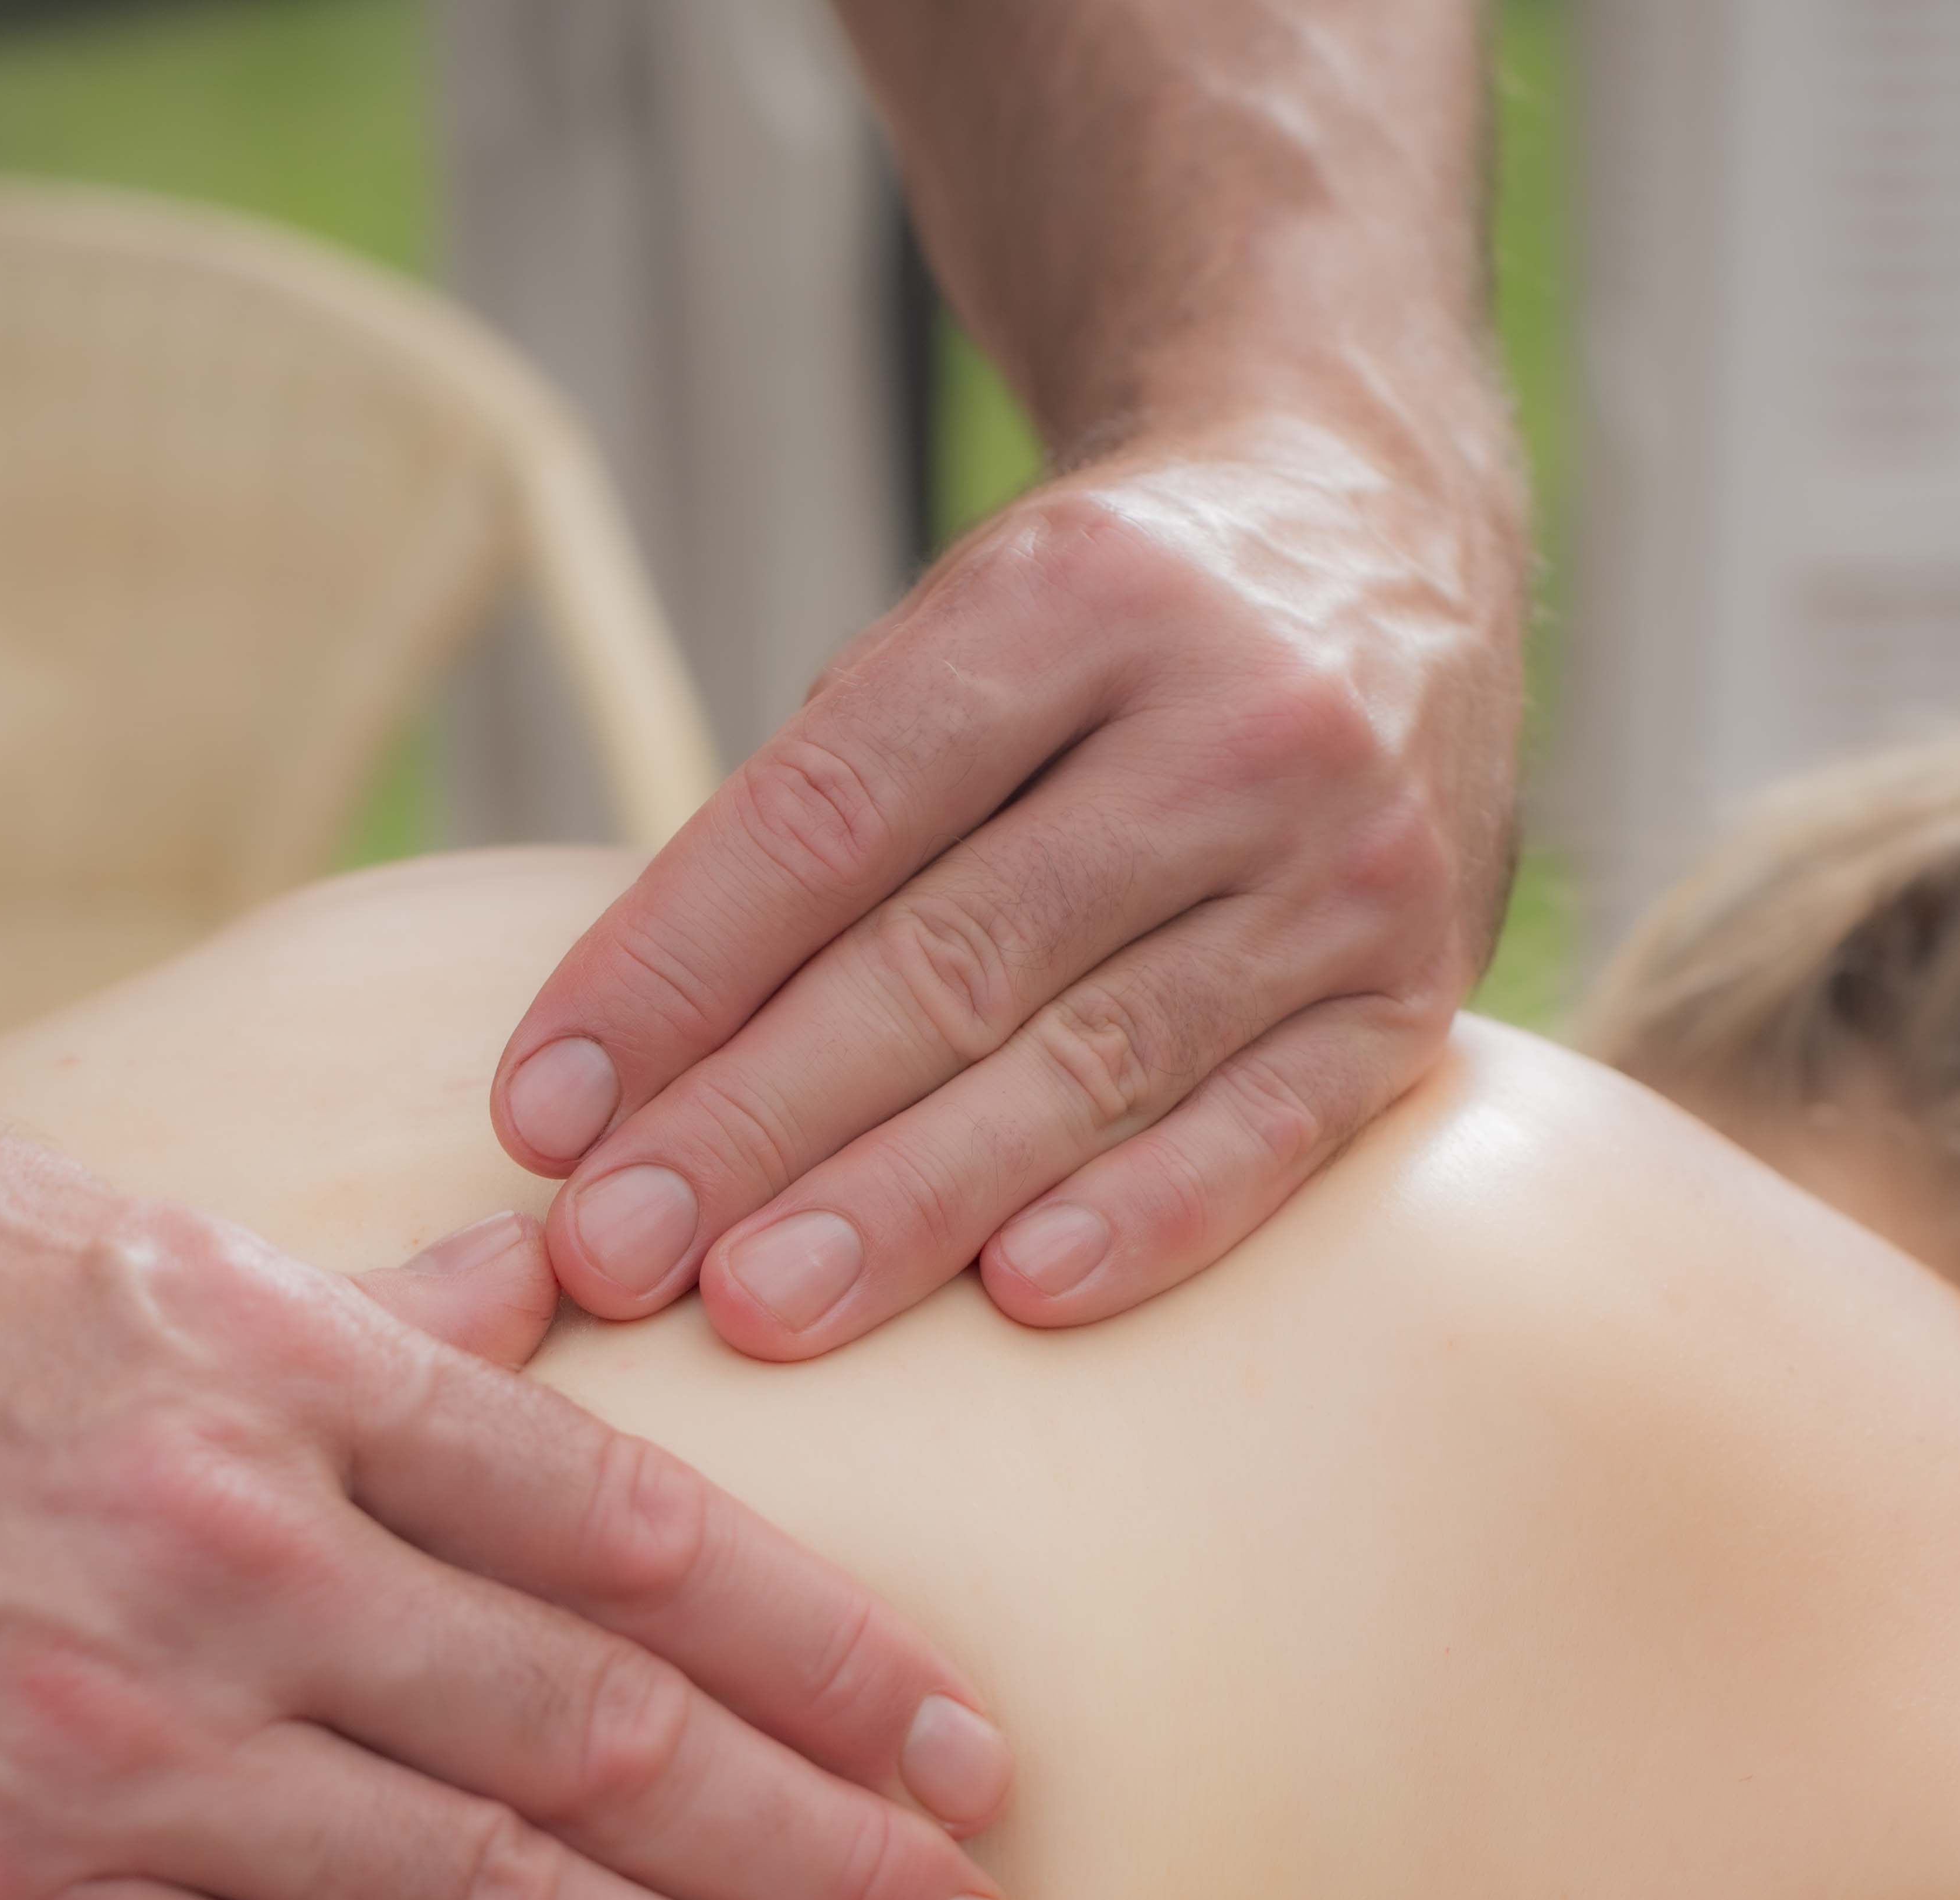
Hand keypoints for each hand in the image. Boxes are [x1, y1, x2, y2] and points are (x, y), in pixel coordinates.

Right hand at [0, 1095, 1040, 1899]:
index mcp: (270, 1373)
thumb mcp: (86, 1223)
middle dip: (833, 1864)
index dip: (827, 1662)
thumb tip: (550, 1294)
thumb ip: (341, 1303)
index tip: (966, 1755)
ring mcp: (104, 1741)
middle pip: (607, 1740)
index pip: (633, 1535)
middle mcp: (229, 1558)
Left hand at [489, 414, 1522, 1356]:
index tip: (543, 1113)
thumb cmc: (1106, 634)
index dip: (673, 973)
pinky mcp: (1416, 982)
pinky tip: (1022, 1297)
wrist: (1388, 529)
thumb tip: (620, 1070)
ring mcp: (1344, 858)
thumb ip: (824, 813)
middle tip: (615, 1255)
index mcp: (1079, 597)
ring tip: (757, 1311)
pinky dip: (1149, 1217)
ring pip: (1090, 1061)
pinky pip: (1274, 1128)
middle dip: (757, 1124)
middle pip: (950, 957)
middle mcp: (1233, 719)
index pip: (831, 815)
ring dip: (908, 1202)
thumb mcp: (966, 635)